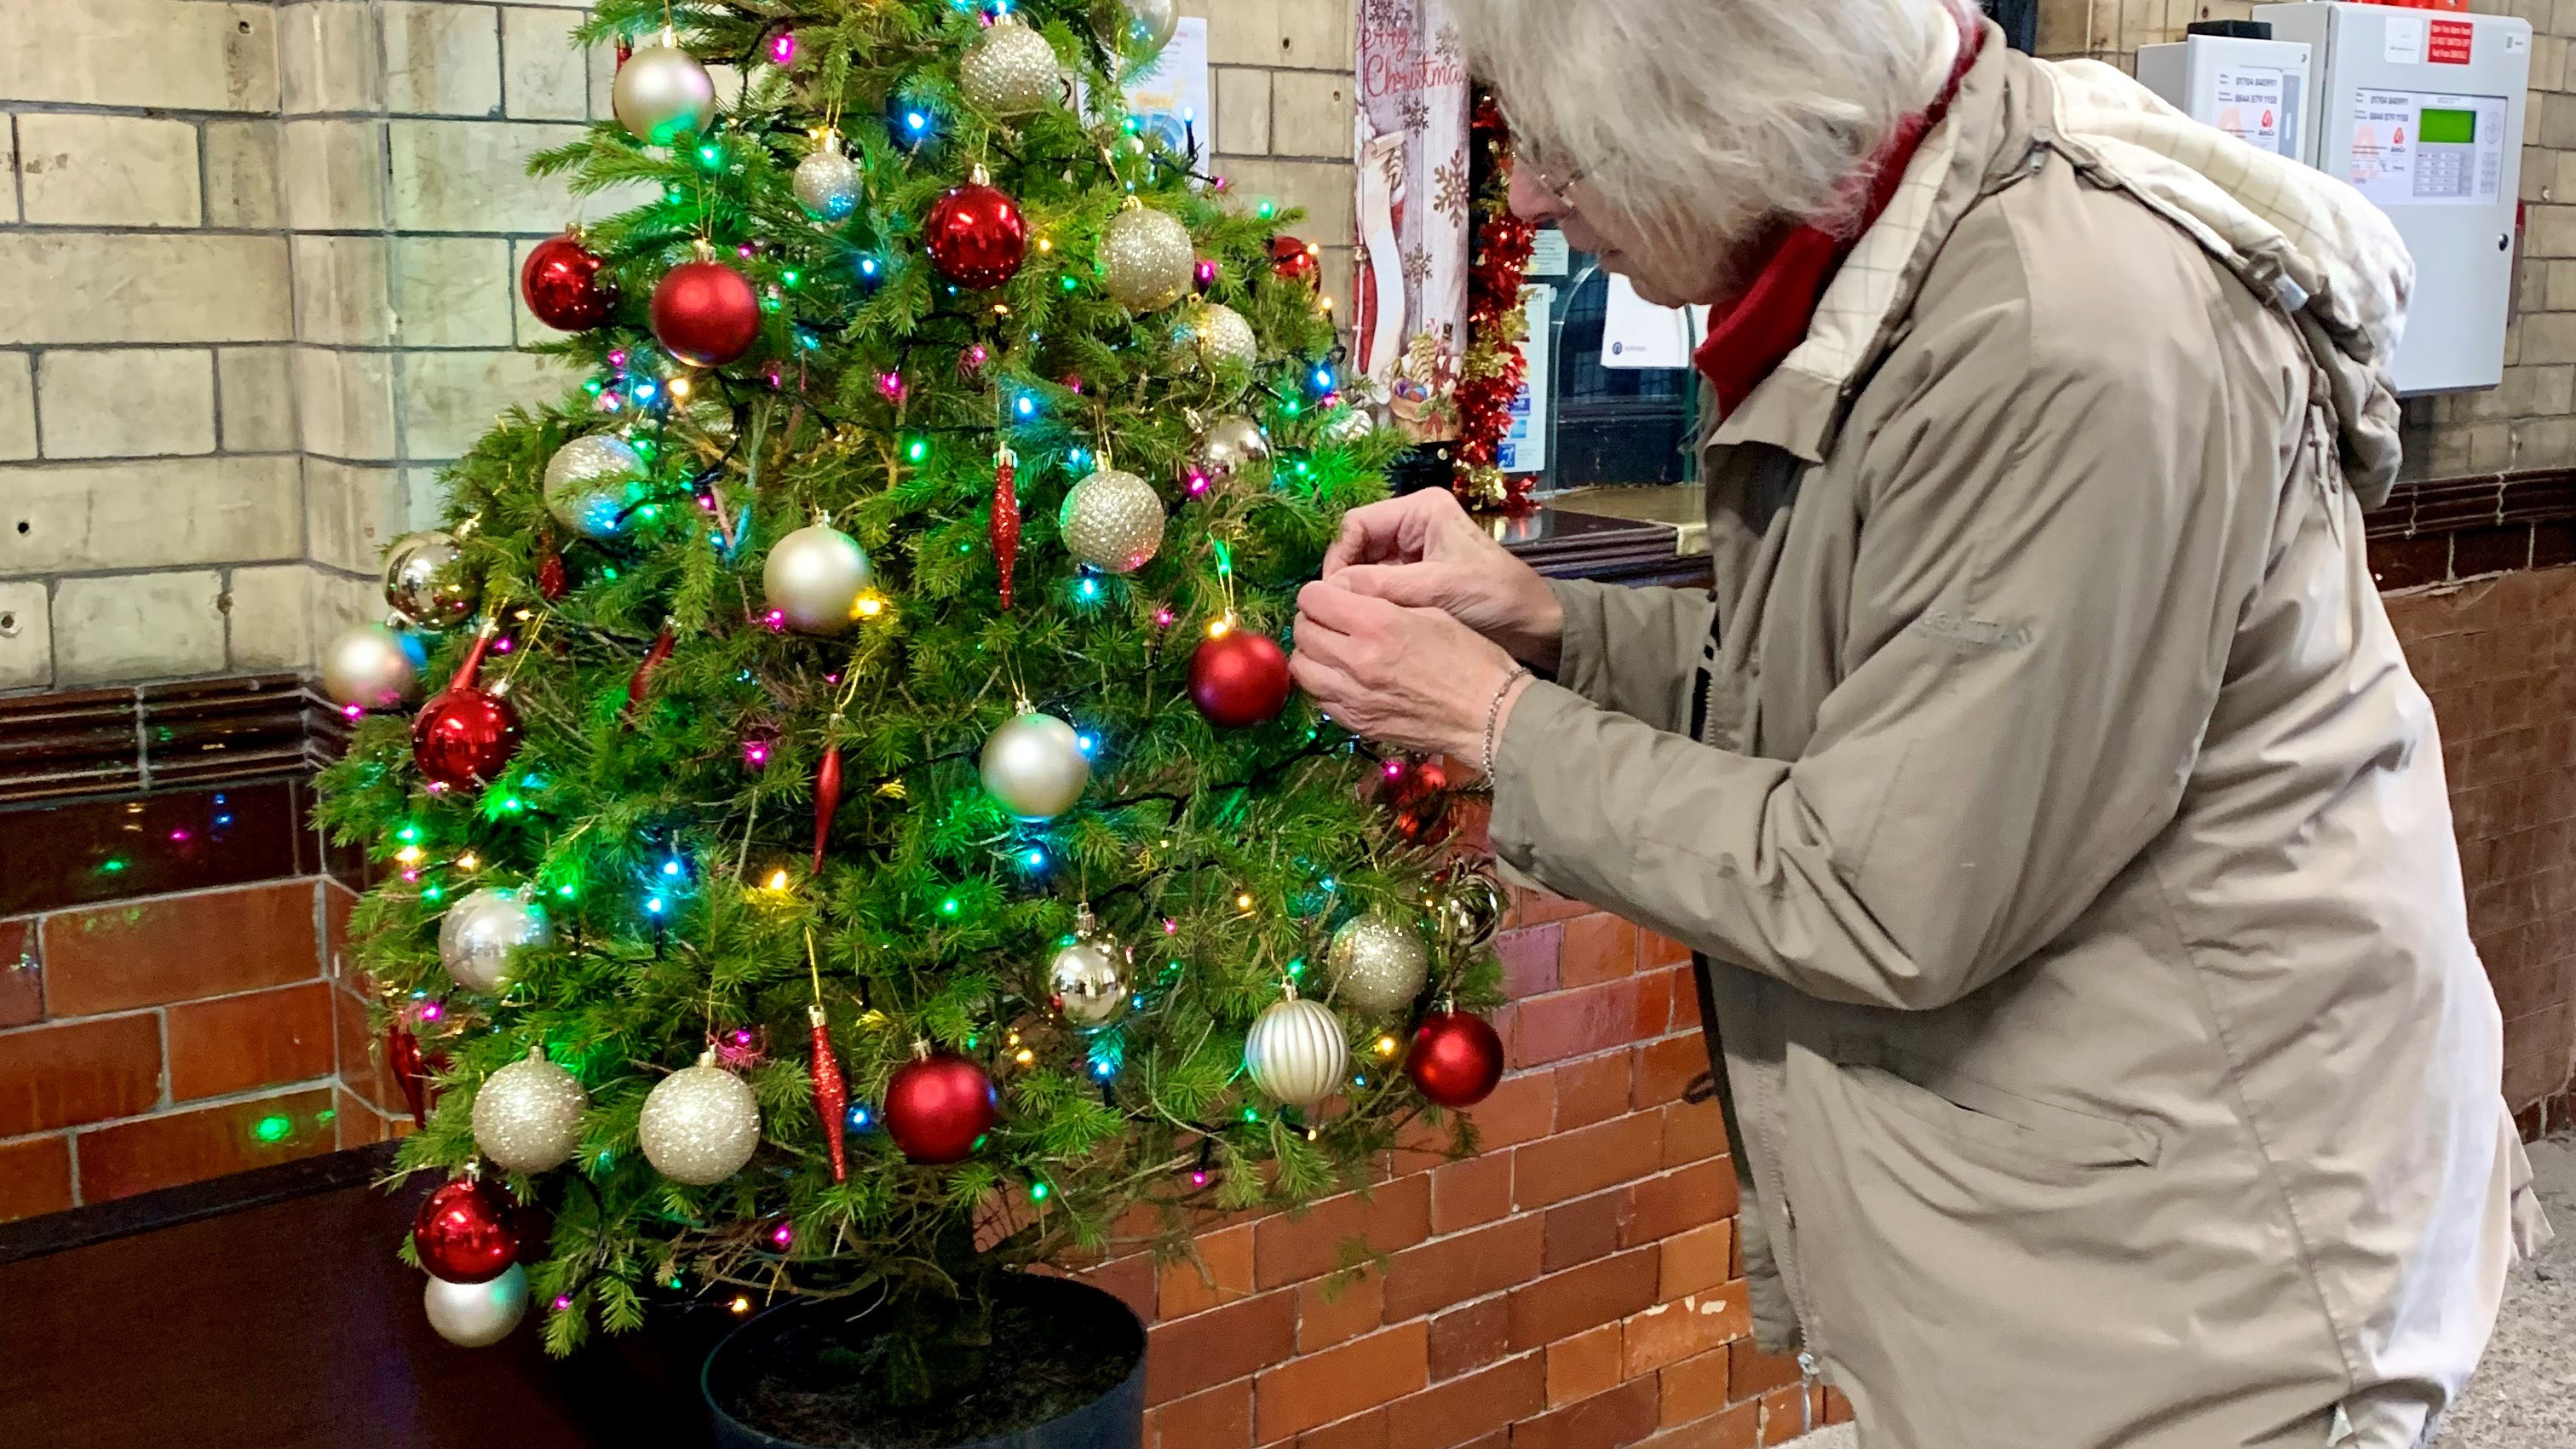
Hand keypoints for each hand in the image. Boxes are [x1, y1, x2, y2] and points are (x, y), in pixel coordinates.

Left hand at [1292, 579, 1533, 763]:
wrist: (1488, 715)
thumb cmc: (1469, 658)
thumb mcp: (1430, 611)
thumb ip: (1381, 602)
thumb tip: (1346, 598)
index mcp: (1377, 623)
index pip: (1313, 598)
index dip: (1318, 592)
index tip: (1330, 596)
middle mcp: (1356, 659)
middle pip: (1302, 632)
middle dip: (1311, 620)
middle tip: (1329, 620)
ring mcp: (1352, 696)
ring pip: (1302, 668)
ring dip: (1311, 653)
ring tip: (1330, 649)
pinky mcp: (1356, 723)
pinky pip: (1318, 698)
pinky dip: (1323, 684)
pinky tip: (1342, 678)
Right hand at [1322, 490, 1564, 670]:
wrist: (1534, 623)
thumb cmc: (1494, 595)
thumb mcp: (1438, 587)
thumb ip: (1382, 585)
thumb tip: (1330, 589)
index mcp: (1420, 510)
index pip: (1357, 523)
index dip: (1338, 557)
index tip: (1332, 593)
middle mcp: (1412, 525)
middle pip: (1357, 545)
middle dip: (1346, 578)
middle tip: (1336, 612)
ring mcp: (1413, 551)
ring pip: (1365, 568)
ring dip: (1357, 594)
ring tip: (1349, 622)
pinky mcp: (1416, 577)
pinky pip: (1380, 586)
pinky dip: (1372, 603)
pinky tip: (1367, 625)